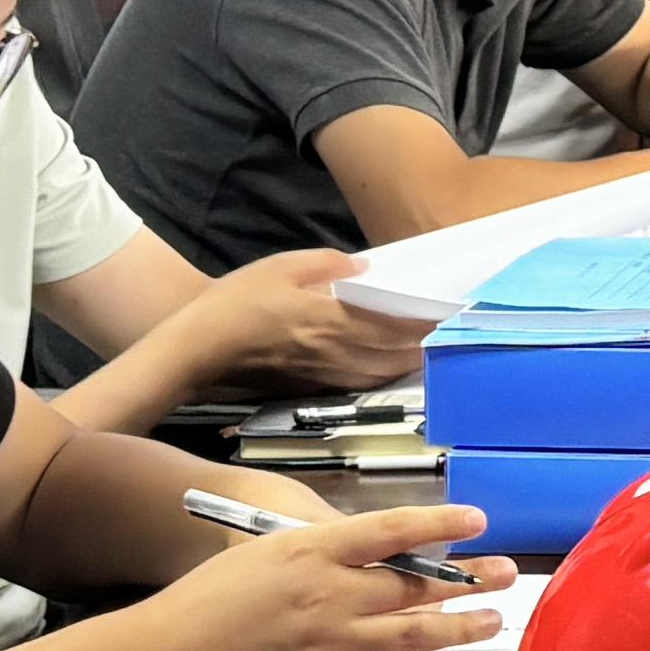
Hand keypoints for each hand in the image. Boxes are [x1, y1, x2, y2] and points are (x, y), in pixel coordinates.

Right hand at [140, 504, 511, 650]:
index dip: (441, 524)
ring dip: (462, 626)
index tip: (477, 521)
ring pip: (415, 632)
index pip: (393, 529)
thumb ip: (314, 552)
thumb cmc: (202, 603)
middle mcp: (332, 594)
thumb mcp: (259, 553)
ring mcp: (333, 645)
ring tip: (493, 621)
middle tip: (506, 575)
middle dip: (469, 580)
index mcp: (312, 550)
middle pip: (417, 582)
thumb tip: (362, 551)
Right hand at [173, 247, 427, 399]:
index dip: (423, 321)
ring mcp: (322, 374)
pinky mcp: (310, 386)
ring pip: (379, 373)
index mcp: (328, 319)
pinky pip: (358, 383)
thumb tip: (365, 266)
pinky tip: (391, 368)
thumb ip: (326, 264)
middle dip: (425, 345)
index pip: (390, 323)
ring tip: (431, 351)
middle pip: (392, 353)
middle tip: (451, 334)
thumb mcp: (279, 267)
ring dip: (408, 364)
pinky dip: (382, 376)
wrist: (198, 348)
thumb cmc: (236, 301)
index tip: (450, 313)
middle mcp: (333, 351)